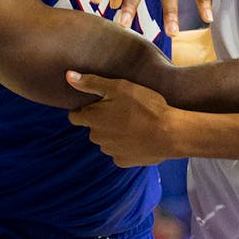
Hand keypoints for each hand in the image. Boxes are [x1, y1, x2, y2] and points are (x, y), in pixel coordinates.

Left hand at [65, 71, 179, 165]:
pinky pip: (119, 152)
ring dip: (115, 133)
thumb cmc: (146, 106)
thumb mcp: (120, 87)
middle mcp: (97, 137)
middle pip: (92, 128)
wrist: (171, 133)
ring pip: (106, 140)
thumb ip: (92, 82)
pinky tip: (140, 137)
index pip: (75, 116)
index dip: (85, 109)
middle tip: (123, 110)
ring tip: (135, 123)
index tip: (101, 103)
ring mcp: (110, 151)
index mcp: (93, 118)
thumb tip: (68, 76)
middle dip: (102, 120)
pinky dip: (126, 146)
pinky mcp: (123, 161)